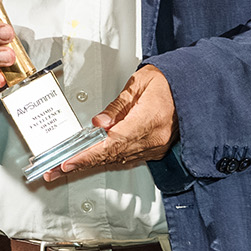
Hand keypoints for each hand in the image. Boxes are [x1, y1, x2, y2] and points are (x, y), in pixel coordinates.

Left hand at [48, 65, 176, 181]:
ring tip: (67, 167)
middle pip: (112, 156)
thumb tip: (98, 124)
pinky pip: (128, 157)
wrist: (194, 86)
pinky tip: (92, 160)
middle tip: (56, 170)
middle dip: (82, 163)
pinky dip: (108, 159)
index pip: (113, 143)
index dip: (88, 155)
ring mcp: (156, 146)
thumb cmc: (169, 80)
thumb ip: (118, 106)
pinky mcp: (156, 149)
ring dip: (92, 163)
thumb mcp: (140, 83)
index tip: (69, 162)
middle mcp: (154, 138)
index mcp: (150, 119)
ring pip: (118, 160)